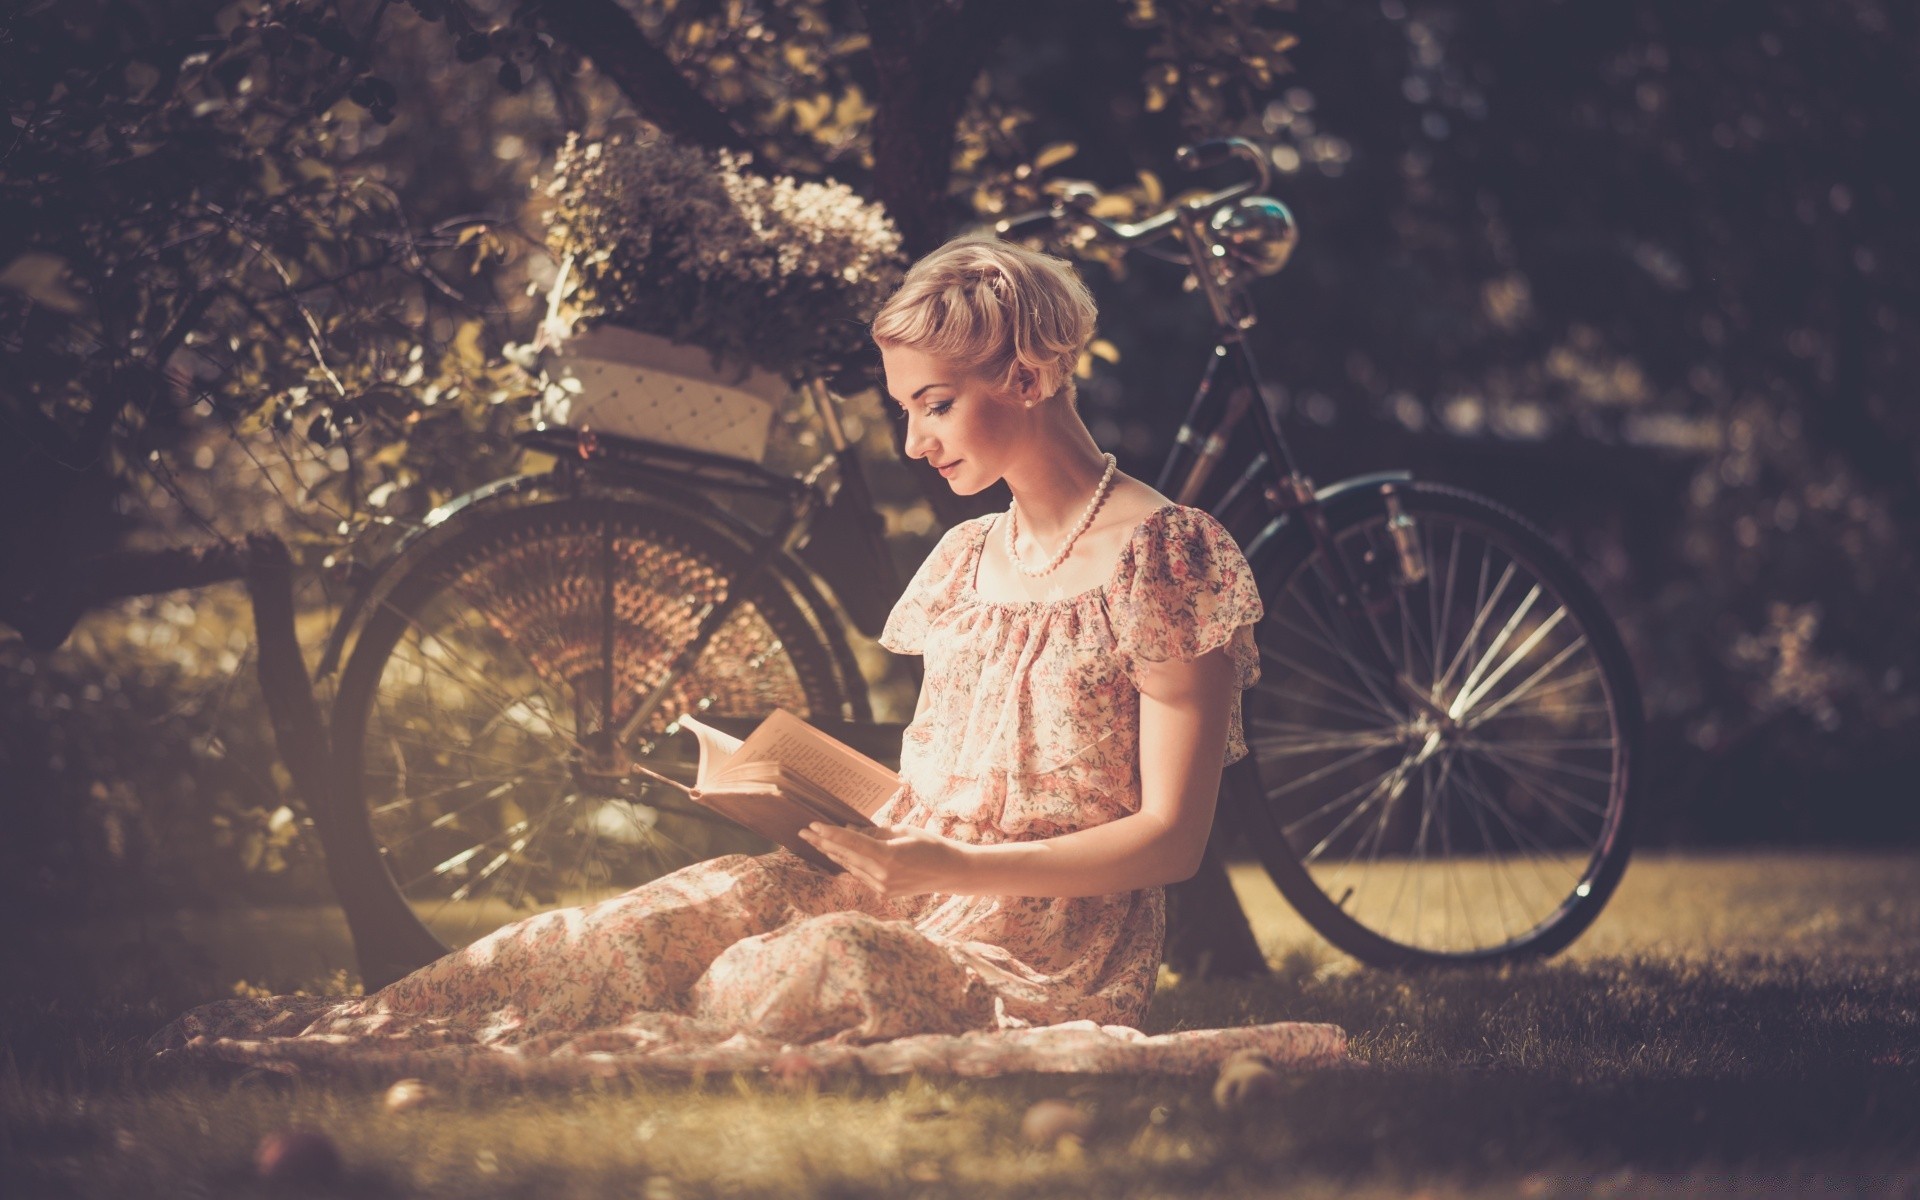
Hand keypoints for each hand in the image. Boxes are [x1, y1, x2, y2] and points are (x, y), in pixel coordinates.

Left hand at [796, 822, 971, 898]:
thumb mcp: (903, 832)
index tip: (812, 826)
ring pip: (851, 867)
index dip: (830, 834)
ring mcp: (882, 888)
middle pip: (845, 856)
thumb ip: (874, 833)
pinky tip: (840, 853)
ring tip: (816, 841)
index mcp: (888, 858)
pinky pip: (861, 875)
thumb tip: (850, 829)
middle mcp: (882, 876)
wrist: (952, 873)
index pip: (851, 843)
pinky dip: (851, 862)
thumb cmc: (931, 846)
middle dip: (823, 843)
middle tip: (804, 832)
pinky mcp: (885, 893)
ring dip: (834, 853)